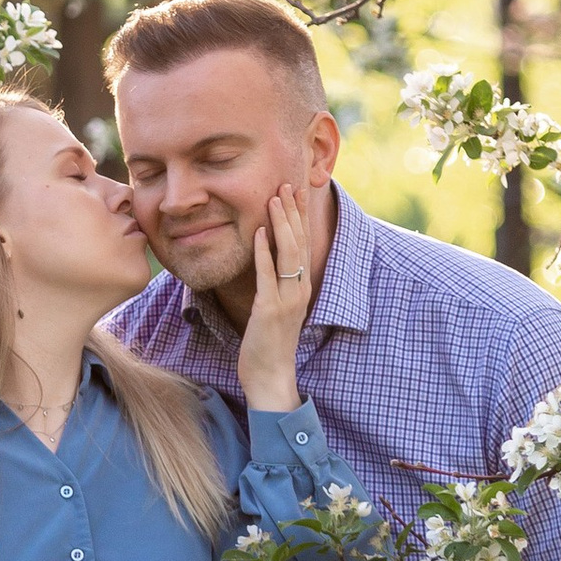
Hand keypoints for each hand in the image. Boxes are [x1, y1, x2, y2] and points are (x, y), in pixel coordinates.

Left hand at [235, 179, 315, 411]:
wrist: (271, 377)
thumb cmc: (269, 343)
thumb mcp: (276, 308)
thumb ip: (276, 284)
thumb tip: (268, 260)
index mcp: (302, 287)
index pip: (304, 243)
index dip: (300, 216)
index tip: (295, 190)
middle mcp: (300, 289)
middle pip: (300, 242)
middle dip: (293, 211)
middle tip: (286, 182)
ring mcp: (287, 300)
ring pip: (288, 254)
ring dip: (281, 224)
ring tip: (274, 198)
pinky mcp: (270, 311)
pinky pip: (267, 276)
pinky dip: (263, 252)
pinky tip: (257, 232)